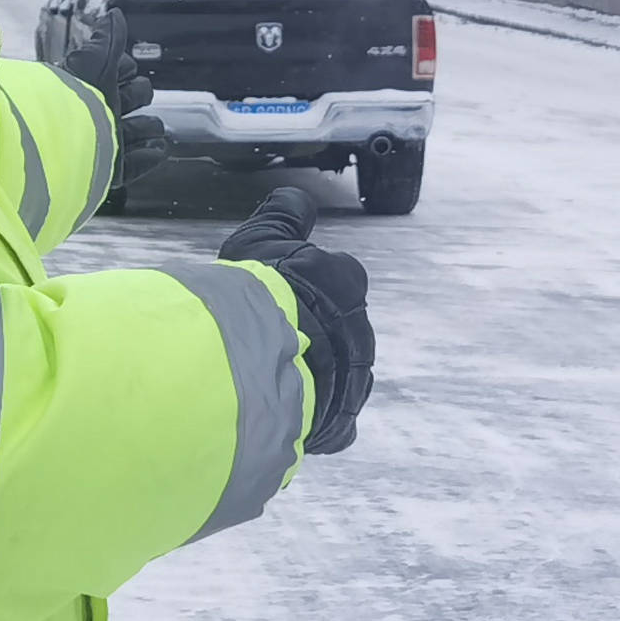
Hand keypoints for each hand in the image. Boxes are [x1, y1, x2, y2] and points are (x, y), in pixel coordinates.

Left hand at [64, 29, 168, 182]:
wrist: (60, 138)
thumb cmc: (74, 96)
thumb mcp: (93, 61)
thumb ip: (109, 39)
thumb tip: (115, 14)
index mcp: (95, 84)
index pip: (125, 71)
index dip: (126, 69)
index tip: (120, 70)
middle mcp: (103, 111)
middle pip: (140, 98)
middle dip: (139, 96)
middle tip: (124, 100)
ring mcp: (110, 139)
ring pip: (146, 129)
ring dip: (148, 128)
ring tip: (142, 130)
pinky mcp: (114, 168)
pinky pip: (142, 162)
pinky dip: (149, 156)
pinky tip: (154, 149)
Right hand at [216, 187, 374, 454]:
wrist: (262, 360)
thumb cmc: (260, 291)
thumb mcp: (263, 238)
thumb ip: (283, 216)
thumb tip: (297, 198)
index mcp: (345, 282)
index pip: (336, 278)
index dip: (306, 285)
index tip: (284, 294)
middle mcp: (359, 329)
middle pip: (338, 331)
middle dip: (312, 334)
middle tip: (274, 338)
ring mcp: (354, 379)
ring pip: (335, 376)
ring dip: (310, 376)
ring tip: (272, 378)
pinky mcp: (341, 422)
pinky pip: (331, 422)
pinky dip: (310, 418)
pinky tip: (282, 413)